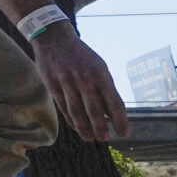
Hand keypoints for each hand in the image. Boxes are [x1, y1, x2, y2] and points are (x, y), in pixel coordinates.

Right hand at [32, 25, 129, 141]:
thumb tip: (111, 113)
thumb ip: (105, 88)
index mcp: (100, 74)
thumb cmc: (81, 55)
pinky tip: (77, 127)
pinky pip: (63, 106)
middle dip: (101, 127)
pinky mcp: (52, 83)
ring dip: (85, 127)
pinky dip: (71, 119)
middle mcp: (84, 78)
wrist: (54, 37)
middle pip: (95, 110)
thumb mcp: (98, 66)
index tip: (125, 132)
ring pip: (77, 111)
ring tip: (90, 138)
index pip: (114, 102)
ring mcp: (67, 81)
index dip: (120, 119)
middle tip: (105, 139)